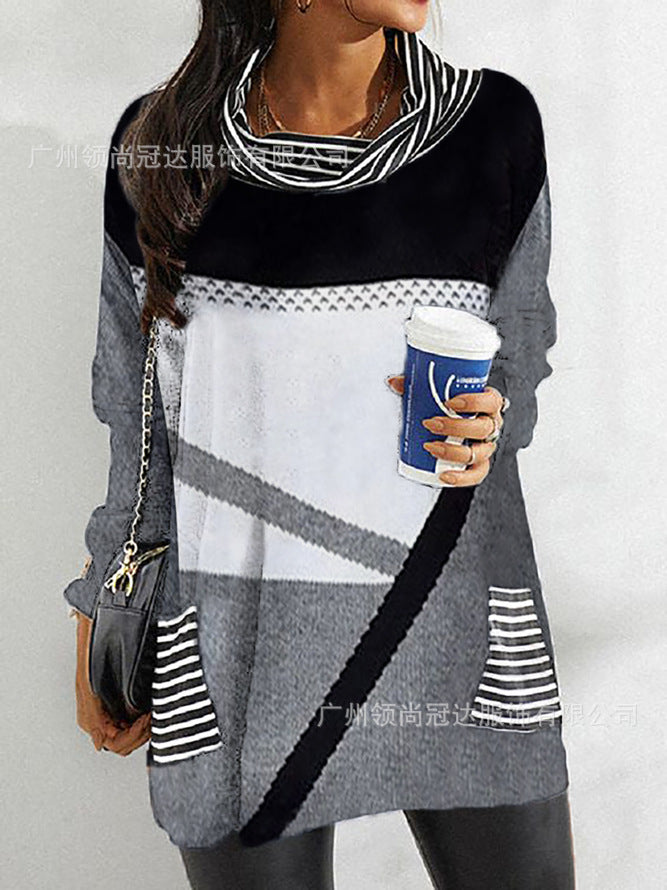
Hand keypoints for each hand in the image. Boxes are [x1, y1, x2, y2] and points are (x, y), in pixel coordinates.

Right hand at [74, 611, 151, 755]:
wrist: (97, 638)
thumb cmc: (91, 659)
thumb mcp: (89, 690)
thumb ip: (93, 718)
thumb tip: (99, 744)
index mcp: (93, 721)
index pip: (116, 744)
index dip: (133, 736)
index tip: (146, 719)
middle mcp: (104, 720)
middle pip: (126, 743)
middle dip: (142, 734)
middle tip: (154, 717)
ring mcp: (114, 713)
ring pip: (133, 734)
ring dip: (145, 728)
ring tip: (155, 714)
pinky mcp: (123, 704)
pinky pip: (136, 721)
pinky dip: (146, 719)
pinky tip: (153, 709)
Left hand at [386, 376, 503, 486]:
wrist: (458, 424)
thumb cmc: (451, 405)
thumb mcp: (439, 392)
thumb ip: (419, 385)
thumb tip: (394, 382)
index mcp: (488, 404)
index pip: (491, 401)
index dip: (474, 402)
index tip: (449, 402)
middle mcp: (491, 426)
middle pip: (483, 428)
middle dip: (456, 427)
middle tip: (430, 423)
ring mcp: (486, 447)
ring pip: (479, 453)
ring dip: (454, 451)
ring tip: (430, 446)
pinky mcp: (479, 465)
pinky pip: (476, 475)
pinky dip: (461, 478)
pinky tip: (444, 475)